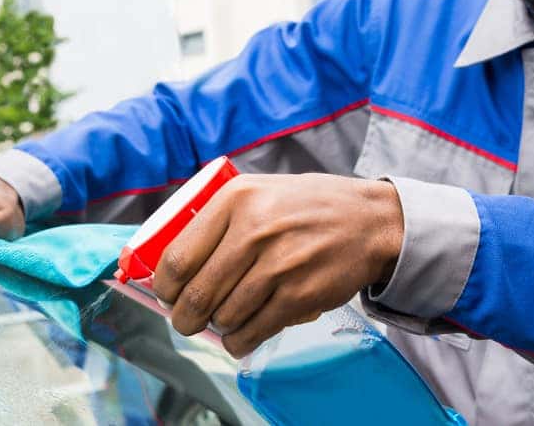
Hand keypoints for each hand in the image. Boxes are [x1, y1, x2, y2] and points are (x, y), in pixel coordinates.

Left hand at [152, 173, 403, 357]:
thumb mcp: (258, 191)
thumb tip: (174, 265)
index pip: (178, 257)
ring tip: (224, 320)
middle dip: (184, 317)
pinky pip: (253, 331)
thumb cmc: (307, 207)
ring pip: (224, 316)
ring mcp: (278, 265)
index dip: (164, 286)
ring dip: (218, 327)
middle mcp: (254, 230)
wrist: (369, 221)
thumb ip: (218, 219)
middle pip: (197, 294)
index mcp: (236, 199)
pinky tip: (241, 336)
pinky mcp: (299, 296)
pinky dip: (240, 341)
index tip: (165, 295)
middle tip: (185, 321)